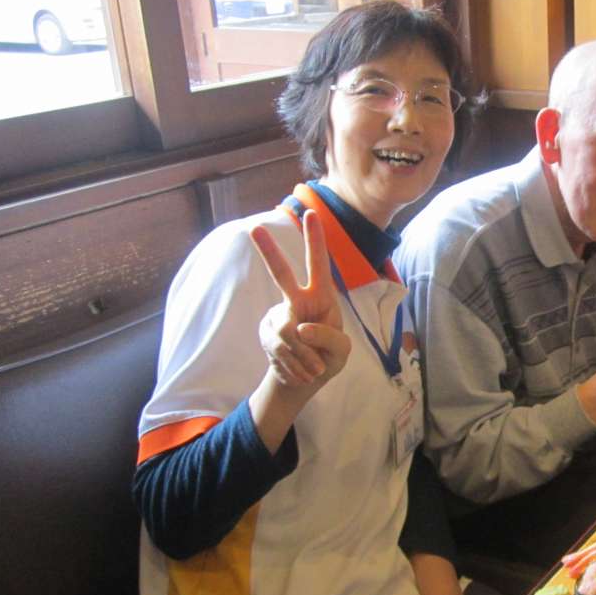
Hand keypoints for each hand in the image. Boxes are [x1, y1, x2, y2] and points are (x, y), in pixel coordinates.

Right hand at [250, 209, 350, 389]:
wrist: (304, 380)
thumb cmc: (328, 357)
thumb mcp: (342, 351)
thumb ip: (329, 338)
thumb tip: (301, 328)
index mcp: (322, 297)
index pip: (319, 265)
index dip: (315, 240)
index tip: (311, 214)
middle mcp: (298, 301)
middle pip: (281, 274)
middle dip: (269, 252)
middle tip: (254, 228)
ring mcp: (280, 316)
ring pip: (288, 332)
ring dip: (305, 357)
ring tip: (314, 369)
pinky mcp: (267, 332)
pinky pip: (280, 348)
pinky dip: (296, 366)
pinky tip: (301, 371)